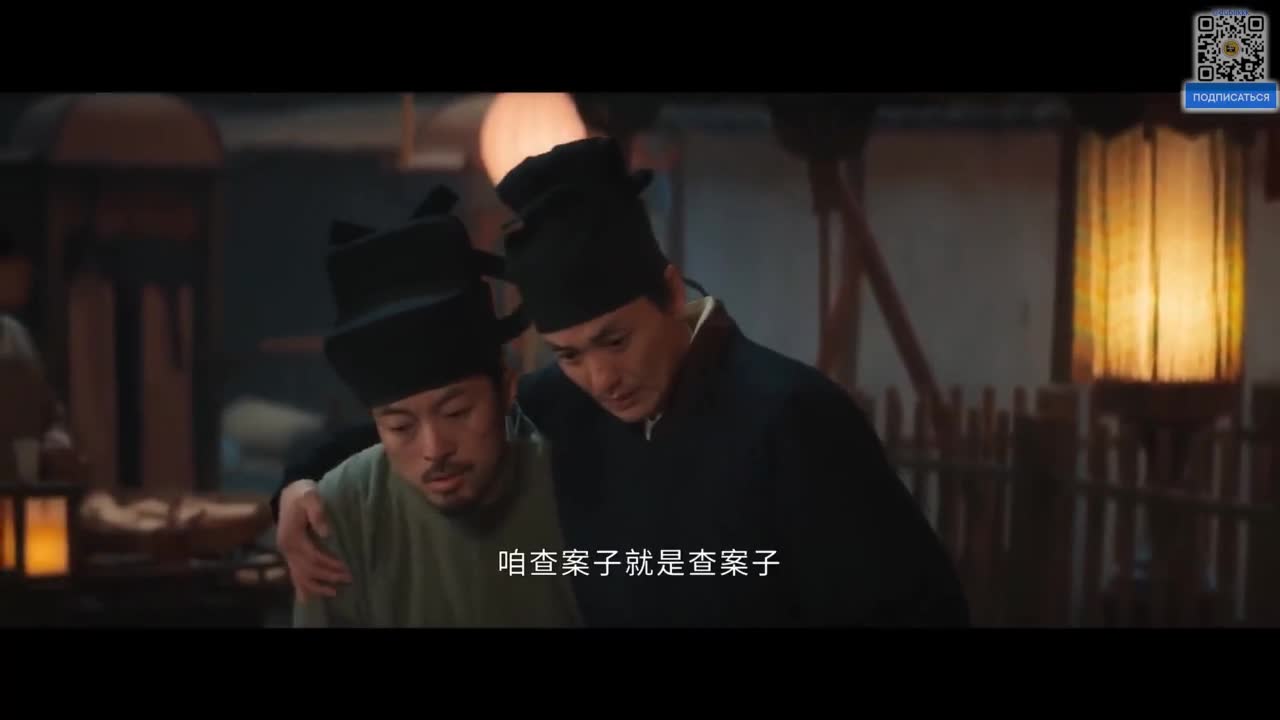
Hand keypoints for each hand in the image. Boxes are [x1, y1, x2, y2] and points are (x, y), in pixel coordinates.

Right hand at [277, 479, 350, 598]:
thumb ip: (318, 512)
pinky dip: (302, 587)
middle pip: (308, 570)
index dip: (330, 564)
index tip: (346, 568)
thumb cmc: (303, 494)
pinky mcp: (289, 554)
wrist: (288, 492)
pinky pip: (294, 575)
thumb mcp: (310, 496)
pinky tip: (308, 598)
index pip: (313, 557)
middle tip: (348, 579)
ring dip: (316, 587)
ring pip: (299, 577)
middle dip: (328, 576)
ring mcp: (286, 553)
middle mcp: (287, 549)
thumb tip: (327, 533)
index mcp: (292, 537)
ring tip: (334, 593)